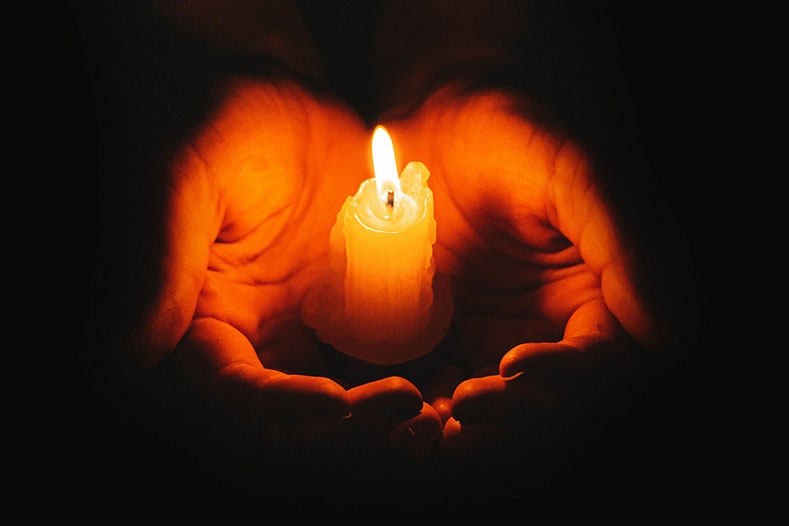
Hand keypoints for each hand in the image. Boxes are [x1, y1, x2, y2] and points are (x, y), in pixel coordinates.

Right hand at [94, 78, 441, 486]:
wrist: (279, 98)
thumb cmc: (215, 123)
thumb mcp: (187, 179)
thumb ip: (159, 263)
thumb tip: (121, 358)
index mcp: (207, 320)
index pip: (235, 388)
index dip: (279, 407)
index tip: (333, 404)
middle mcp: (258, 334)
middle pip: (301, 408)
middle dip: (349, 420)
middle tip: (404, 407)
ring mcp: (311, 323)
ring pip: (349, 390)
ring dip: (386, 411)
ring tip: (433, 408)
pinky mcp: (358, 306)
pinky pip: (389, 351)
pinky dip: (416, 370)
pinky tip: (452, 373)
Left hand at [381, 83, 688, 480]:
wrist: (427, 123)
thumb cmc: (507, 133)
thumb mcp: (570, 172)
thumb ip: (623, 241)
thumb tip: (665, 332)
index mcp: (598, 293)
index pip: (601, 356)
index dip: (567, 374)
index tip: (515, 366)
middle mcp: (551, 325)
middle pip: (547, 396)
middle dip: (512, 412)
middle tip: (467, 409)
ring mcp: (494, 336)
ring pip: (495, 404)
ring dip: (468, 425)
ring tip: (433, 427)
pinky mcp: (444, 338)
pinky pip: (442, 385)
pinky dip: (427, 406)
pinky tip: (404, 411)